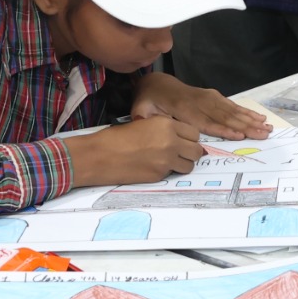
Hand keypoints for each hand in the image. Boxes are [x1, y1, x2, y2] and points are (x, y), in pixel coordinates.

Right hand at [64, 114, 206, 187]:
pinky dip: (167, 172)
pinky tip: (153, 167)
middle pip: (197, 151)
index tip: (183, 141)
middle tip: (180, 153)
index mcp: (166, 124)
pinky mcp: (159, 175)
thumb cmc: (116, 137)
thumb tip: (178, 138)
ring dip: (183, 164)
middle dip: (190, 152)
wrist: (100, 156)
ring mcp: (166, 160)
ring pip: (189, 165)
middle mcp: (171, 142)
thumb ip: (164, 129)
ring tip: (169, 162)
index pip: (194, 133)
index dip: (189, 138)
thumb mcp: (144, 123)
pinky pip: (173, 174)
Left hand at [132, 70, 272, 140]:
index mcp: (183, 108)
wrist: (155, 83)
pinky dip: (245, 111)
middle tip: (263, 133)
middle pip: (225, 116)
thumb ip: (144, 117)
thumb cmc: (149, 100)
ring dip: (250, 119)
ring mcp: (207, 98)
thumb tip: (144, 121)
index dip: (222, 128)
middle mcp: (199, 102)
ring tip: (266, 127)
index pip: (206, 121)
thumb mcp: (141, 108)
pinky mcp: (212, 96)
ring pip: (231, 110)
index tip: (239, 135)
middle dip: (245, 126)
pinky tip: (257, 117)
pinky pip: (231, 105)